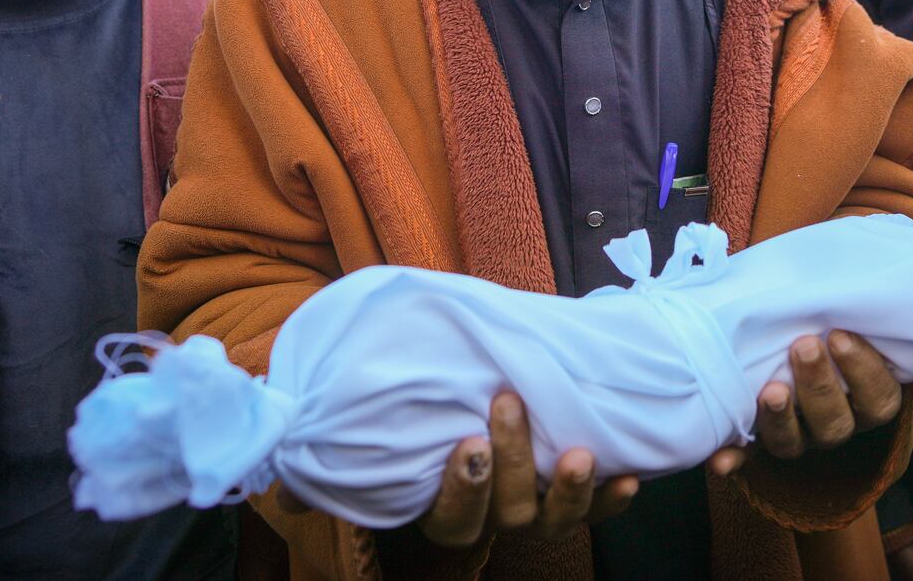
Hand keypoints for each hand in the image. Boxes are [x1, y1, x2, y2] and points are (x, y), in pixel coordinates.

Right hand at [276, 391, 638, 547]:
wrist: (488, 394)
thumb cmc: (427, 413)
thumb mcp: (389, 427)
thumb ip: (348, 446)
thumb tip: (284, 486)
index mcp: (445, 508)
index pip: (449, 519)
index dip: (459, 488)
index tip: (464, 441)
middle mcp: (494, 516)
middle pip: (503, 510)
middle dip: (508, 461)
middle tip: (505, 405)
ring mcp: (538, 507)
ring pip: (553, 517)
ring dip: (568, 488)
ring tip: (577, 452)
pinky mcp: (578, 492)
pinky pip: (599, 508)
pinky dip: (612, 495)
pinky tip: (628, 475)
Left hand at [708, 330, 903, 471]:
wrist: (798, 341)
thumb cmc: (832, 325)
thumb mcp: (851, 321)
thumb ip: (854, 313)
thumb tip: (862, 288)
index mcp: (865, 400)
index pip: (879, 399)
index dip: (864, 371)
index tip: (840, 335)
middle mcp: (834, 423)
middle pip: (835, 423)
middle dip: (820, 386)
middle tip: (804, 346)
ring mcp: (796, 436)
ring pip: (794, 443)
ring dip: (780, 419)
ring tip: (770, 390)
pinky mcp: (758, 442)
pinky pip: (746, 457)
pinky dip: (733, 459)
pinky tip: (720, 459)